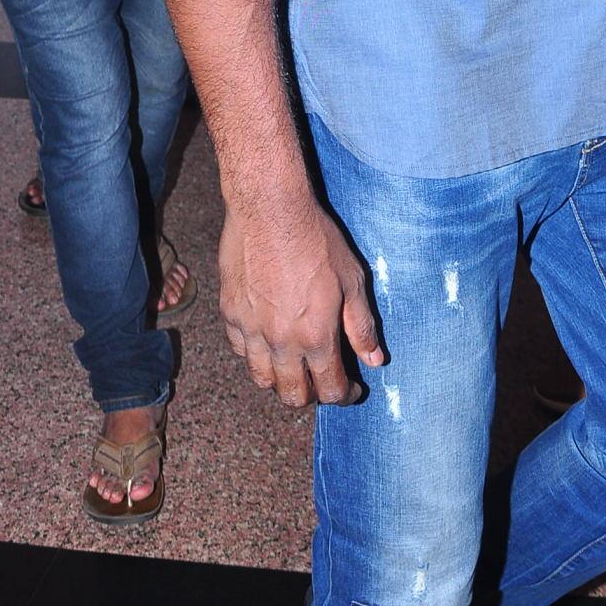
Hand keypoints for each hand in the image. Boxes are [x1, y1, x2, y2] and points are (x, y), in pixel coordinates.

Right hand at [218, 195, 384, 408]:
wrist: (270, 209)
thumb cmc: (316, 239)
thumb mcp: (352, 279)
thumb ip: (361, 325)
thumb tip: (375, 360)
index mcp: (316, 336)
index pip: (329, 390)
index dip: (344, 396)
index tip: (350, 390)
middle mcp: (281, 342)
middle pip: (292, 395)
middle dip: (311, 395)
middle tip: (321, 380)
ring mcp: (251, 330)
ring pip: (261, 379)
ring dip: (280, 379)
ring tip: (293, 364)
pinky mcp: (230, 314)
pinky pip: (240, 350)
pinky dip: (254, 353)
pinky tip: (267, 338)